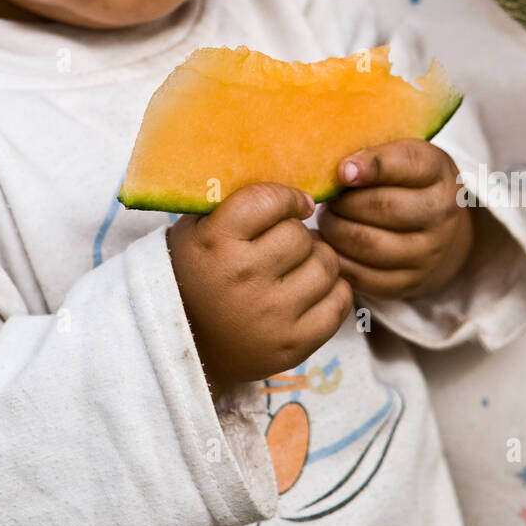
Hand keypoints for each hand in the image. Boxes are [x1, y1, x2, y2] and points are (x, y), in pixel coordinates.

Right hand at [167, 183, 353, 400]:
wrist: (185, 345)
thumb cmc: (194, 277)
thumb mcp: (197, 231)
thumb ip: (233, 204)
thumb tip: (285, 181)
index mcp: (216, 242)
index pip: (268, 200)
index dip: (288, 198)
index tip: (293, 204)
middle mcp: (243, 277)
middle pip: (300, 235)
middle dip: (298, 234)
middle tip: (288, 243)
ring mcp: (270, 314)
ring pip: (326, 265)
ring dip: (318, 260)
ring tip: (301, 265)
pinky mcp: (293, 345)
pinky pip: (339, 303)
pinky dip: (334, 291)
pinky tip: (314, 289)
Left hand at [316, 140, 472, 300]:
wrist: (432, 224)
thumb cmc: (401, 179)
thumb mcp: (397, 153)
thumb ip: (370, 152)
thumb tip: (335, 169)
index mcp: (438, 171)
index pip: (406, 164)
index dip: (371, 165)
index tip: (342, 169)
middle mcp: (441, 214)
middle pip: (382, 207)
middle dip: (344, 202)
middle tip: (328, 198)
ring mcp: (428, 253)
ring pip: (368, 244)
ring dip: (335, 230)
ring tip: (328, 219)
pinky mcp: (408, 282)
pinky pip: (363, 276)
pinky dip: (336, 259)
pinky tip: (325, 244)